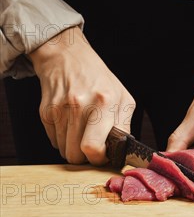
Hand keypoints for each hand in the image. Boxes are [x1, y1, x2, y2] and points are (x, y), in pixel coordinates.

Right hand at [28, 26, 134, 164]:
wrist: (68, 57)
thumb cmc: (98, 79)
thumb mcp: (122, 98)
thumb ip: (124, 126)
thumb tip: (121, 152)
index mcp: (105, 102)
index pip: (94, 148)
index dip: (98, 158)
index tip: (102, 155)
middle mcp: (81, 105)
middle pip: (75, 155)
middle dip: (85, 157)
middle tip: (91, 146)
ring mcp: (61, 108)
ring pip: (63, 151)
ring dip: (73, 147)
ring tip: (81, 129)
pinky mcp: (46, 111)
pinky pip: (53, 141)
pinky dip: (62, 138)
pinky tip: (69, 122)